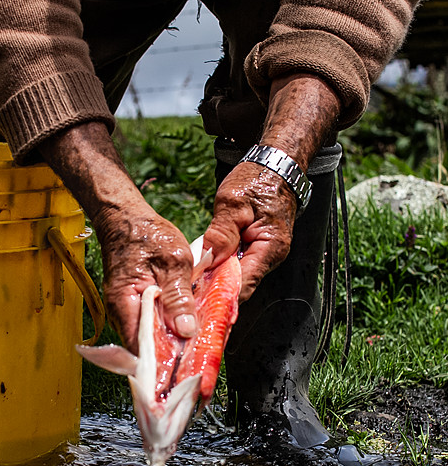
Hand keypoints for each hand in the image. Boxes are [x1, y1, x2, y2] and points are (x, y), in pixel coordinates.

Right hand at [39, 122, 195, 353]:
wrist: (126, 219)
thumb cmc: (147, 235)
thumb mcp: (172, 261)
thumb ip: (179, 296)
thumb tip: (186, 330)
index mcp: (124, 304)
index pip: (140, 347)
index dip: (163, 362)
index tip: (186, 370)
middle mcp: (120, 314)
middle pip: (145, 349)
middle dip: (172, 358)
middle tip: (198, 364)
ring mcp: (126, 313)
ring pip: (149, 339)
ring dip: (172, 345)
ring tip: (197, 351)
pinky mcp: (134, 308)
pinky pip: (151, 327)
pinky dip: (168, 331)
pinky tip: (188, 331)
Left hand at [204, 162, 295, 301]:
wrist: (276, 165)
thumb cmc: (258, 179)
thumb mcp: (234, 202)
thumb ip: (221, 233)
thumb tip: (209, 261)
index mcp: (270, 248)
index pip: (244, 284)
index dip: (219, 295)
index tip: (196, 300)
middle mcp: (270, 257)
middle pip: (240, 285)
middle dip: (214, 290)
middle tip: (188, 295)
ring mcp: (264, 254)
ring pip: (237, 276)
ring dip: (216, 279)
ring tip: (192, 284)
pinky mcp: (256, 248)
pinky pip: (237, 265)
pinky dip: (221, 267)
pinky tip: (203, 268)